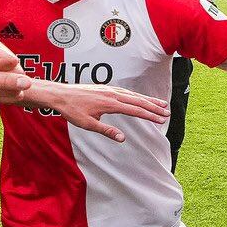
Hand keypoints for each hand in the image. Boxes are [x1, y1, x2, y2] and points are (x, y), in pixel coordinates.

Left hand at [21, 80, 170, 141]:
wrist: (60, 94)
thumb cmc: (72, 110)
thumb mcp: (88, 124)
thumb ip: (106, 130)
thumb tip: (122, 138)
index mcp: (110, 103)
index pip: (135, 110)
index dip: (150, 115)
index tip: (161, 120)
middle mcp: (113, 94)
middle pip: (138, 101)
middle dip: (154, 107)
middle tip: (167, 113)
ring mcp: (110, 89)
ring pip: (133, 95)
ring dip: (148, 100)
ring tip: (160, 104)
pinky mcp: (106, 88)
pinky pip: (126, 92)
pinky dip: (137, 96)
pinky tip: (140, 99)